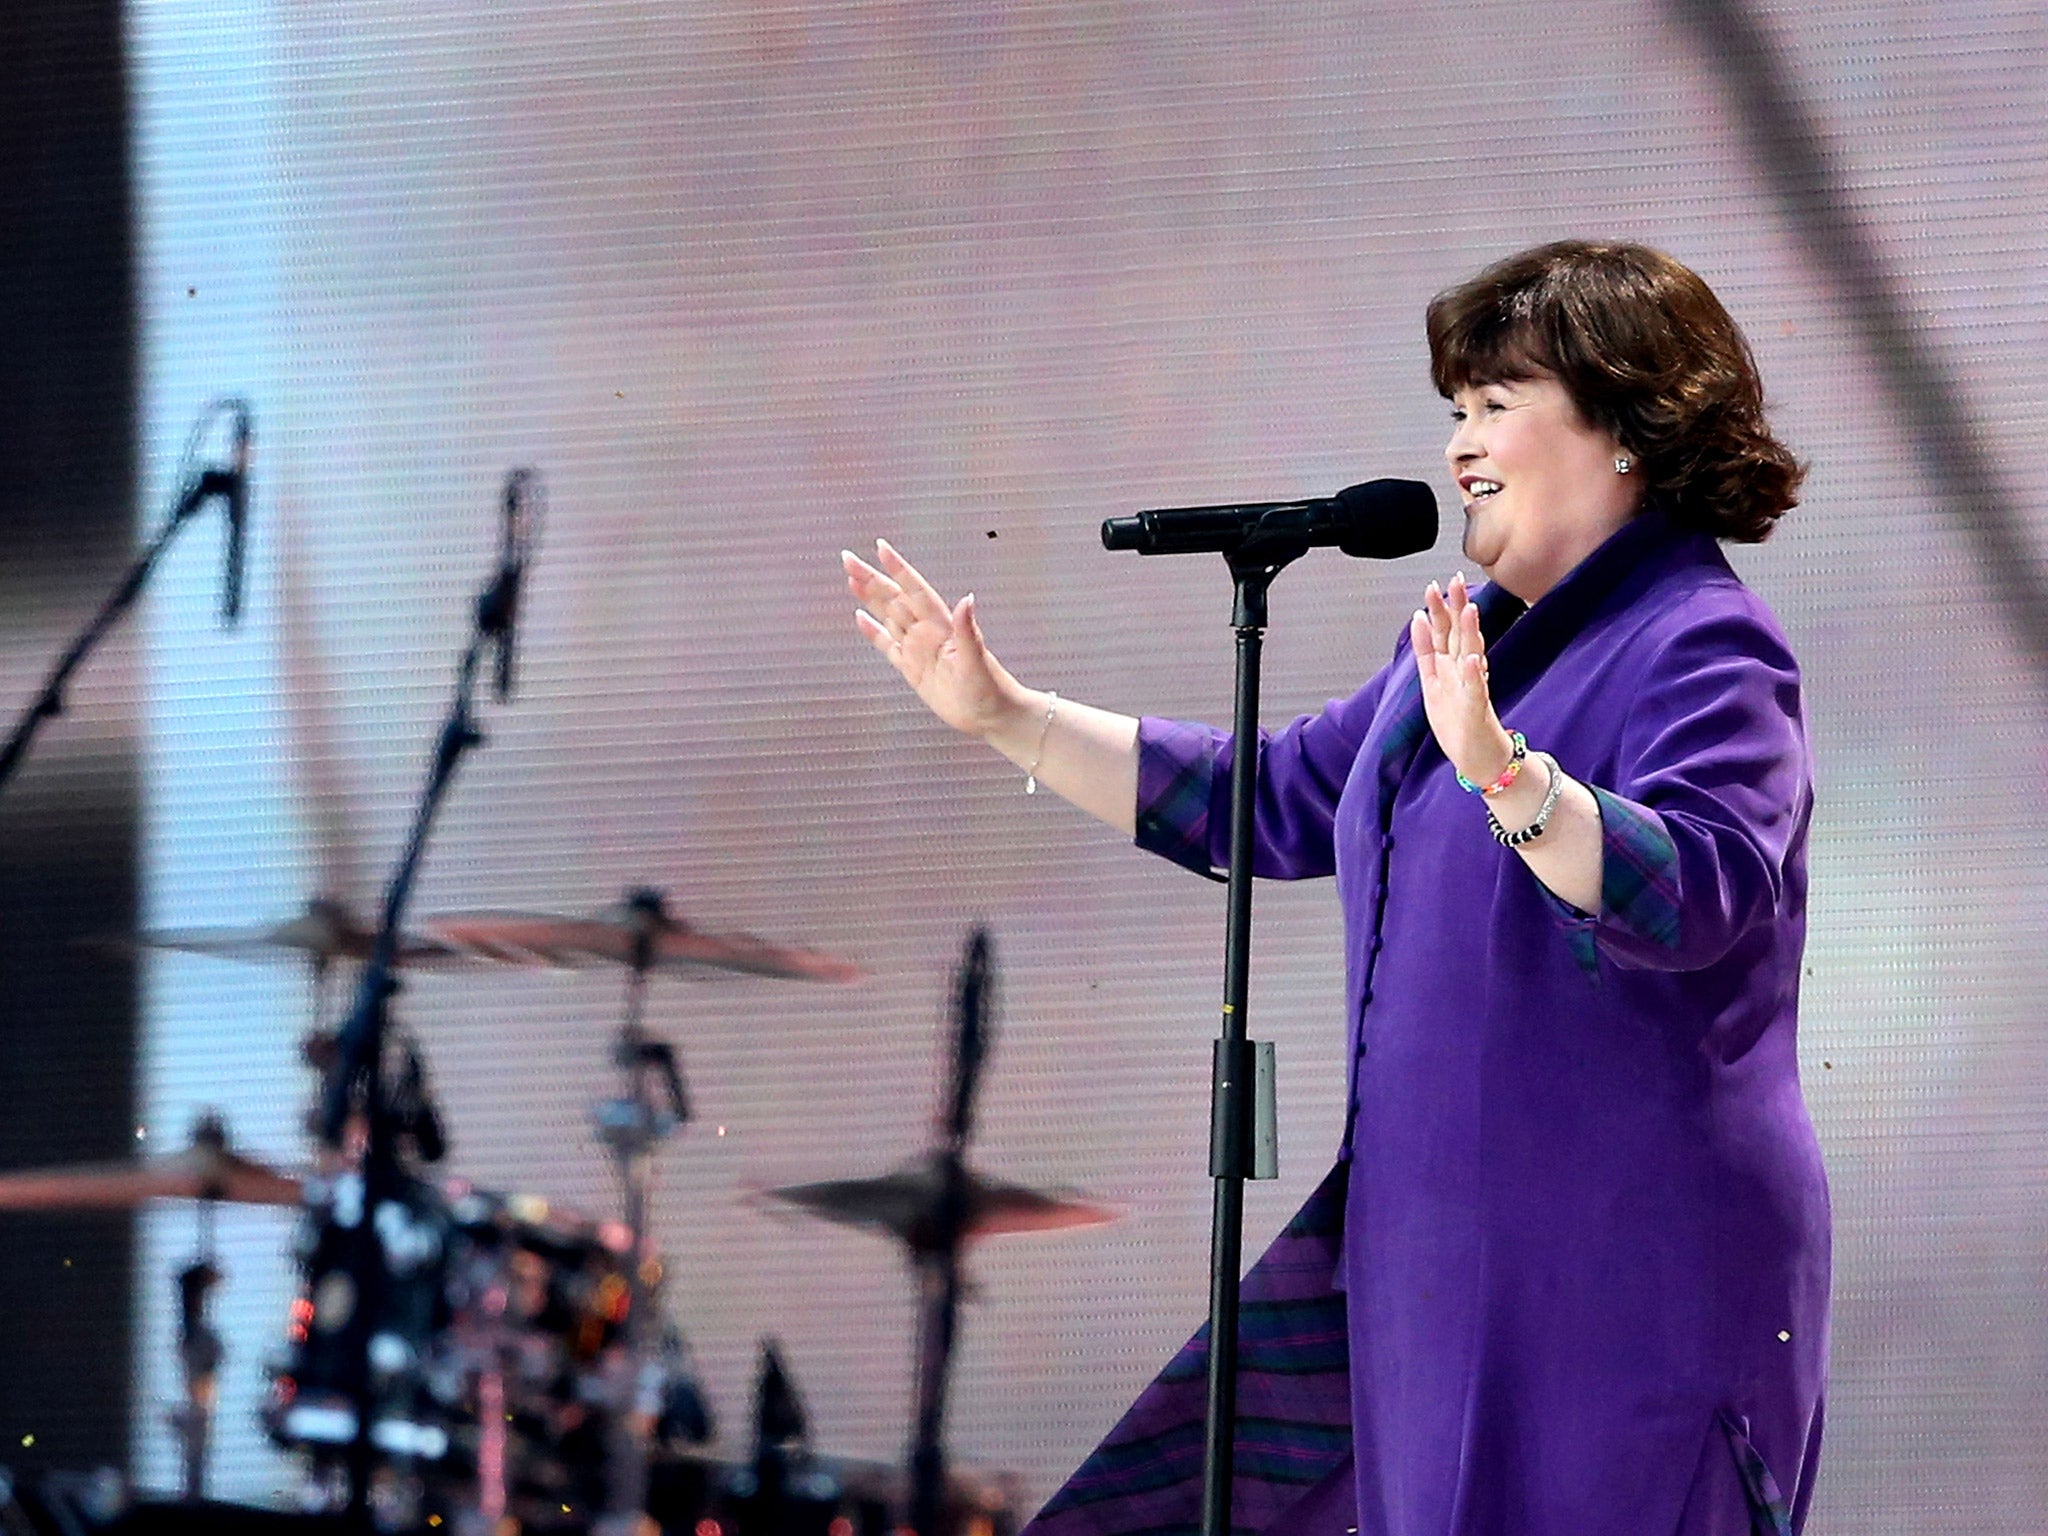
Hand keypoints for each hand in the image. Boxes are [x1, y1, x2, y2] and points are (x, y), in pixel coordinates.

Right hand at [844, 540, 1021, 739]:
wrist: (991, 716)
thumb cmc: (990, 689)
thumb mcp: (977, 661)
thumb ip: (968, 630)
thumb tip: (967, 599)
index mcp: (942, 626)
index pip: (915, 590)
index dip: (898, 568)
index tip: (881, 547)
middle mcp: (927, 633)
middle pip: (894, 598)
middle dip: (872, 578)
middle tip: (848, 558)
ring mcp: (918, 650)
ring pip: (888, 616)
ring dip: (870, 598)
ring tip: (852, 579)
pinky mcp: (912, 669)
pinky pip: (888, 646)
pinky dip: (874, 632)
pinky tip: (861, 618)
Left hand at [1410, 571, 1515, 787]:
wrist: (1480, 760)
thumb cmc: (1458, 724)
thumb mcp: (1432, 682)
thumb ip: (1426, 651)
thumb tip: (1417, 618)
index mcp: (1450, 667)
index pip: (1443, 632)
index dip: (1439, 610)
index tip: (1434, 585)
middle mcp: (1464, 674)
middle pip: (1459, 636)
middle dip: (1456, 610)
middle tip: (1454, 582)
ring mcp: (1472, 690)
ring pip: (1471, 657)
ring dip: (1469, 633)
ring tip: (1468, 610)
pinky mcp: (1478, 711)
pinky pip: (1477, 691)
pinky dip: (1475, 676)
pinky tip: (1474, 660)